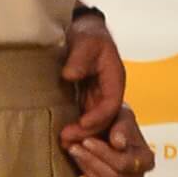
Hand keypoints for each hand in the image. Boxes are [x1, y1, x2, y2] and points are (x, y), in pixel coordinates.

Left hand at [59, 10, 126, 142]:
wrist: (82, 32)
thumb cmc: (87, 34)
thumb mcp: (85, 41)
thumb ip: (79, 57)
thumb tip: (70, 75)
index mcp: (115, 79)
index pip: (111, 104)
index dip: (98, 116)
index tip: (81, 124)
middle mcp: (109, 93)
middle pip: (104, 120)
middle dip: (87, 132)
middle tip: (66, 140)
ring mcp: (98, 99)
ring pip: (95, 124)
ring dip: (81, 136)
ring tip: (63, 144)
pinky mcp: (87, 102)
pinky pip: (85, 120)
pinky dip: (76, 130)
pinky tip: (62, 138)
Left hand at [62, 106, 155, 176]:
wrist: (104, 127)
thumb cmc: (115, 121)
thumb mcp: (122, 116)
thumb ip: (122, 127)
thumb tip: (119, 144)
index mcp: (146, 160)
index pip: (124, 164)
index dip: (103, 154)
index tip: (87, 141)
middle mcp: (136, 176)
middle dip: (91, 161)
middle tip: (75, 146)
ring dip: (86, 169)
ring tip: (74, 152)